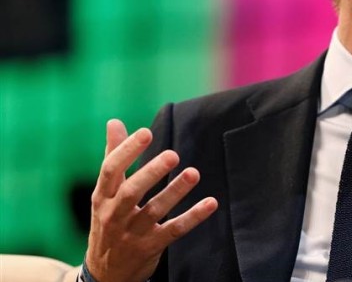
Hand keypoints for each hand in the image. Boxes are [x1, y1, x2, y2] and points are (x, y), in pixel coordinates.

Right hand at [85, 119, 217, 281]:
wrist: (104, 274)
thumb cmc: (108, 221)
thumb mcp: (104, 192)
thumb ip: (113, 156)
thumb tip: (114, 122)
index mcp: (103, 196)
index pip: (110, 170)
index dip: (126, 151)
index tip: (145, 132)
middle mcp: (115, 214)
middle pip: (132, 191)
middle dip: (151, 172)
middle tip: (172, 154)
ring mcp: (133, 233)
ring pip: (155, 210)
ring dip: (175, 191)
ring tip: (194, 173)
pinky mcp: (151, 246)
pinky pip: (175, 230)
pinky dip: (193, 217)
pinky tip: (211, 203)